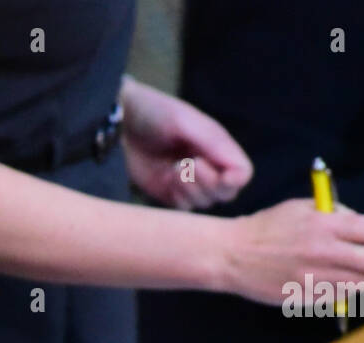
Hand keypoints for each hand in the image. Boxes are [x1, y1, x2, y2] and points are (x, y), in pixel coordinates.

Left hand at [119, 75, 252, 209]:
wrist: (121, 122)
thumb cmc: (156, 114)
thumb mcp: (186, 122)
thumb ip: (213, 144)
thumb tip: (238, 173)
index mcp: (218, 147)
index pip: (242, 173)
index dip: (235, 179)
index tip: (221, 175)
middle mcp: (209, 166)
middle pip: (227, 194)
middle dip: (209, 184)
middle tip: (188, 165)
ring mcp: (189, 182)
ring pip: (205, 203)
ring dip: (191, 189)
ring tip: (174, 167)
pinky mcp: (170, 193)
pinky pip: (184, 208)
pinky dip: (178, 197)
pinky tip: (166, 178)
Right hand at [220, 198, 363, 305]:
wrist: (232, 254)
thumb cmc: (267, 227)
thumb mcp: (302, 207)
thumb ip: (335, 214)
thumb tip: (363, 227)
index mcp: (327, 224)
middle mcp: (325, 251)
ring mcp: (315, 277)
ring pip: (361, 284)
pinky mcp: (304, 296)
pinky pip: (338, 297)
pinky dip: (352, 294)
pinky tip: (356, 289)